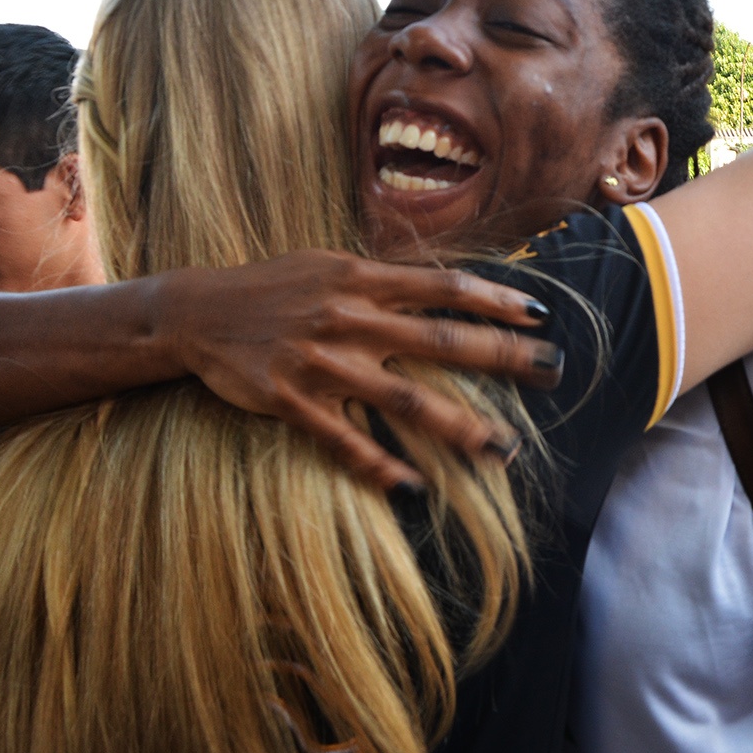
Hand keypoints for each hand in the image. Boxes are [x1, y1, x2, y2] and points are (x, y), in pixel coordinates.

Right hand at [158, 252, 560, 489]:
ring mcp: (322, 363)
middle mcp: (349, 318)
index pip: (443, 287)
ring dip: (459, 427)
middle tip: (553, 372)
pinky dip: (379, 466)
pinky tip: (413, 488)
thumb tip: (444, 288)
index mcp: (361, 280)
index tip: (539, 315)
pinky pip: (344, 441)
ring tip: (503, 449)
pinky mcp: (293, 402)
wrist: (199, 312)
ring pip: (404, 399)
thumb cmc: (273, 286)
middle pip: (441, 341)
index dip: (494, 299)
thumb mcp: (328, 264)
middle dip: (503, 357)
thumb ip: (383, 278)